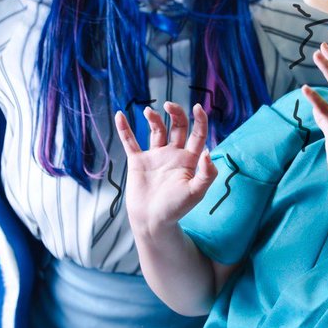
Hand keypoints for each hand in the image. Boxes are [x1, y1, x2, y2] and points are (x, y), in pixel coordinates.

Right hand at [114, 102, 217, 236]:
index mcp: (190, 159)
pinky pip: (130, 142)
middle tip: (169, 105)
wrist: (152, 222)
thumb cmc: (176, 209)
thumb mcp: (196, 193)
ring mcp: (155, 156)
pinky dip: (125, 129)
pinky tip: (120, 115)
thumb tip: (207, 151)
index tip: (197, 107)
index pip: (198, 134)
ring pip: (156, 130)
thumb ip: (206, 173)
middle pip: (178, 126)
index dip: (199, 120)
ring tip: (149, 112)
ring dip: (154, 118)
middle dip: (175, 113)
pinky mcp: (138, 161)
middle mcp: (174, 154)